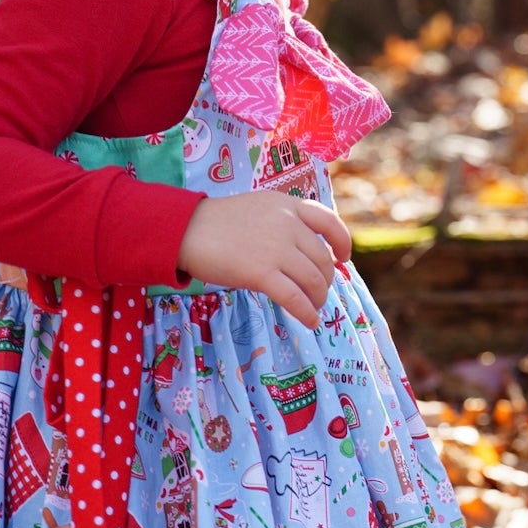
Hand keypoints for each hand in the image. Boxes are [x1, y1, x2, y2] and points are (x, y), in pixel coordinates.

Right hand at [176, 192, 351, 328]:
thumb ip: (284, 222)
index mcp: (288, 206)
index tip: (342, 258)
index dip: (342, 242)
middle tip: (319, 292)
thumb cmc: (217, 223)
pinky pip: (295, 298)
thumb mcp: (259, 209)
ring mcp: (276, 249)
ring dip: (318, 298)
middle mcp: (288, 225)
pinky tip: (310, 321)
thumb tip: (306, 251)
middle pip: (322, 259)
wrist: (185, 230)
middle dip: (326, 280)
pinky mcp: (262, 273)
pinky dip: (307, 312)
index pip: (329, 222)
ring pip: (313, 280)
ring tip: (312, 308)